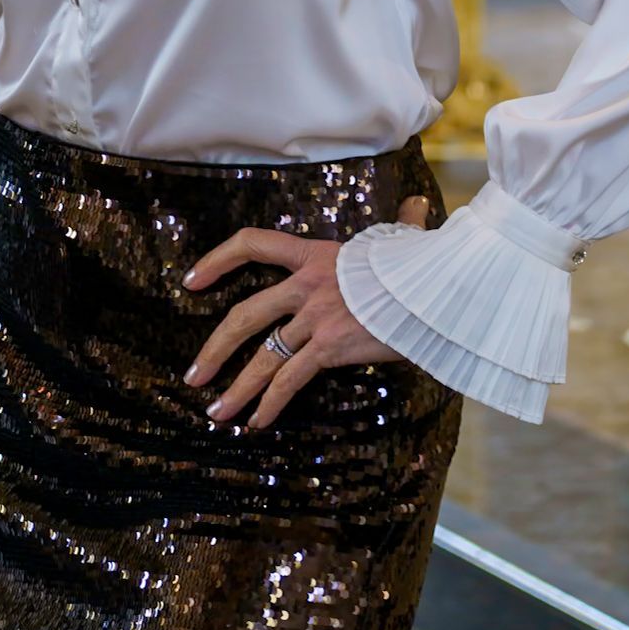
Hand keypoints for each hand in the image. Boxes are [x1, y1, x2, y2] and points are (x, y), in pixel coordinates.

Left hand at [182, 192, 430, 431]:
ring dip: (237, 389)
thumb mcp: (401, 241)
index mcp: (314, 254)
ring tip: (216, 412)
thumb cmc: (421, 265)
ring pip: (263, 357)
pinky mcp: (330, 346)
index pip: (253, 244)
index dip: (218, 260)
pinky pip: (289, 379)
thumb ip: (402, 225)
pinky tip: (258, 422)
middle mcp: (306, 284)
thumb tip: (418, 208)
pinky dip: (270, 403)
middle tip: (195, 375)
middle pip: (245, 315)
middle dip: (215, 349)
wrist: (437, 288)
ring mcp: (316, 317)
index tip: (192, 280)